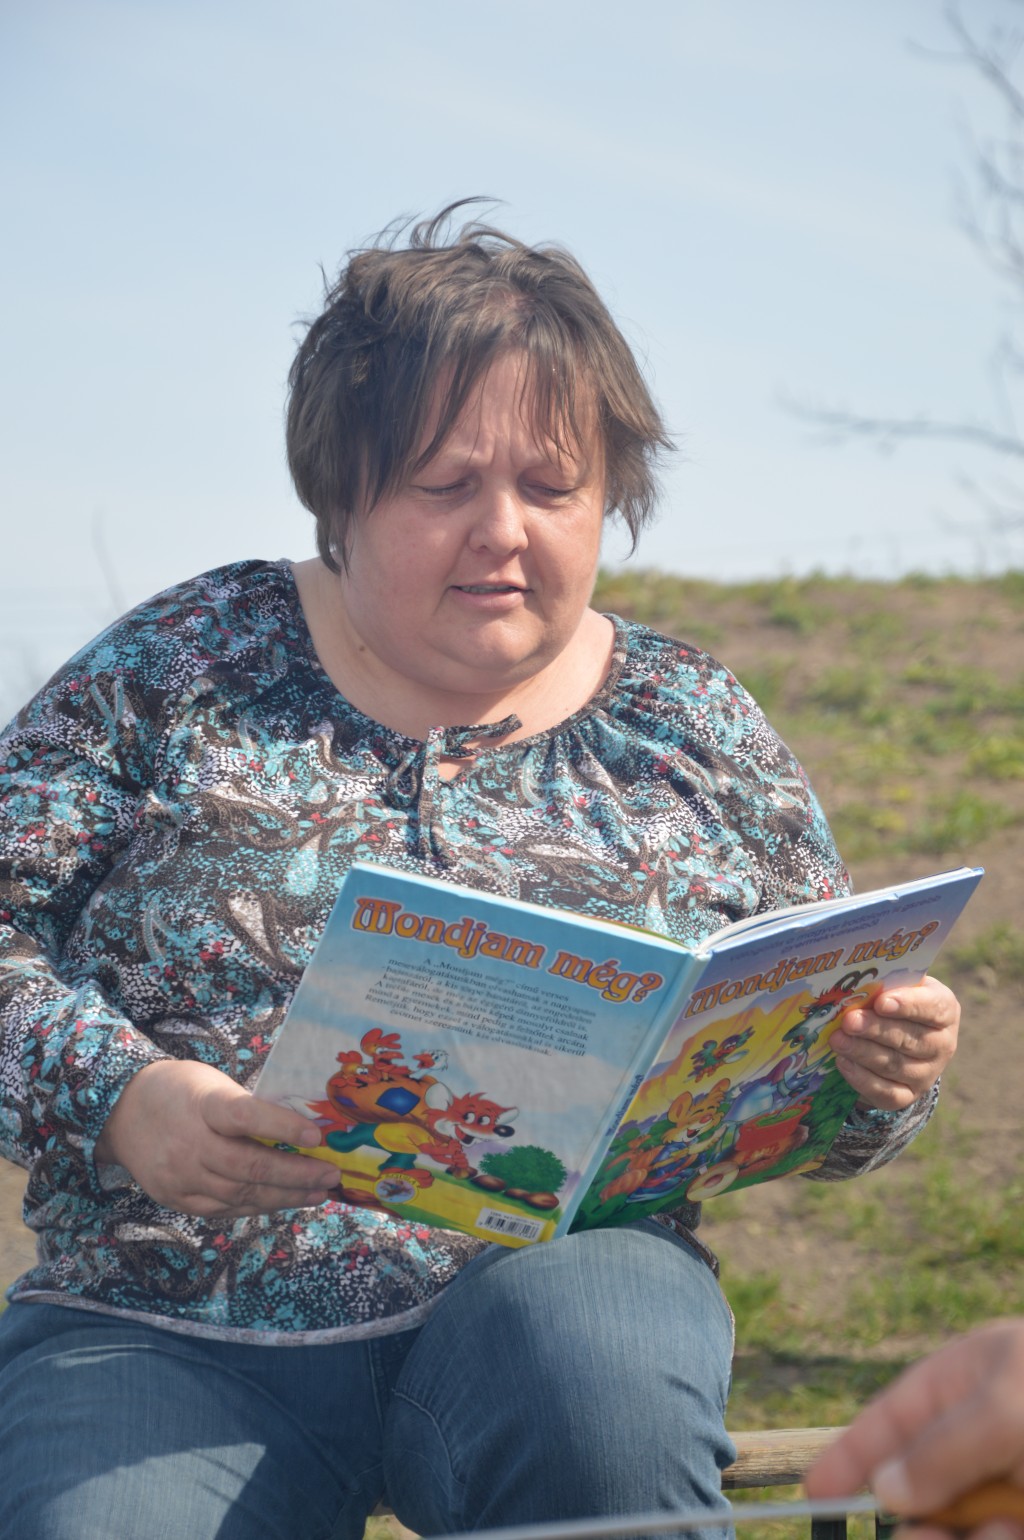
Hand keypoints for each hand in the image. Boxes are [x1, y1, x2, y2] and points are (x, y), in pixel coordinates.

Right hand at [94, 1059, 338, 1217]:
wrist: (119, 1113)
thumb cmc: (178, 1090)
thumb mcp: (211, 1084)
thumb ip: (246, 1108)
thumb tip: (298, 1131)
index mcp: (202, 1105)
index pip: (245, 1116)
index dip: (282, 1126)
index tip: (317, 1136)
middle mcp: (189, 1144)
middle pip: (249, 1166)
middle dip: (297, 1175)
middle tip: (331, 1175)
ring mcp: (180, 1177)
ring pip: (241, 1194)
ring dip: (285, 1196)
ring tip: (318, 1193)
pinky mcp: (175, 1199)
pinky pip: (224, 1209)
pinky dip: (256, 1206)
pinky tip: (283, 1201)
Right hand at [805, 1319, 1023, 1539]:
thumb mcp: (1005, 1406)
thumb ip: (942, 1449)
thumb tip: (885, 1491)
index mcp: (964, 1384)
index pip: (891, 1420)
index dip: (851, 1455)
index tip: (815, 1492)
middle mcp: (982, 1440)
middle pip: (919, 1490)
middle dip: (914, 1521)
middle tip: (920, 1535)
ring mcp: (1008, 1485)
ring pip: (955, 1528)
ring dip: (959, 1539)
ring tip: (1003, 1528)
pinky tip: (1014, 1532)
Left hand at [829, 975, 958, 1110]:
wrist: (899, 1039)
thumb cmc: (896, 1002)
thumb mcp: (898, 987)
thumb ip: (885, 984)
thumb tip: (856, 983)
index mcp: (945, 1010)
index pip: (933, 1007)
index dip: (908, 1005)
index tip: (881, 1002)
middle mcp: (943, 1044)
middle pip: (909, 1038)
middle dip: (876, 1029)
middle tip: (849, 1021)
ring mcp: (927, 1074)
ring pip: (895, 1065)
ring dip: (862, 1052)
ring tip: (837, 1039)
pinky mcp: (908, 1095)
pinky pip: (886, 1092)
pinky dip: (862, 1078)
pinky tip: (843, 1062)